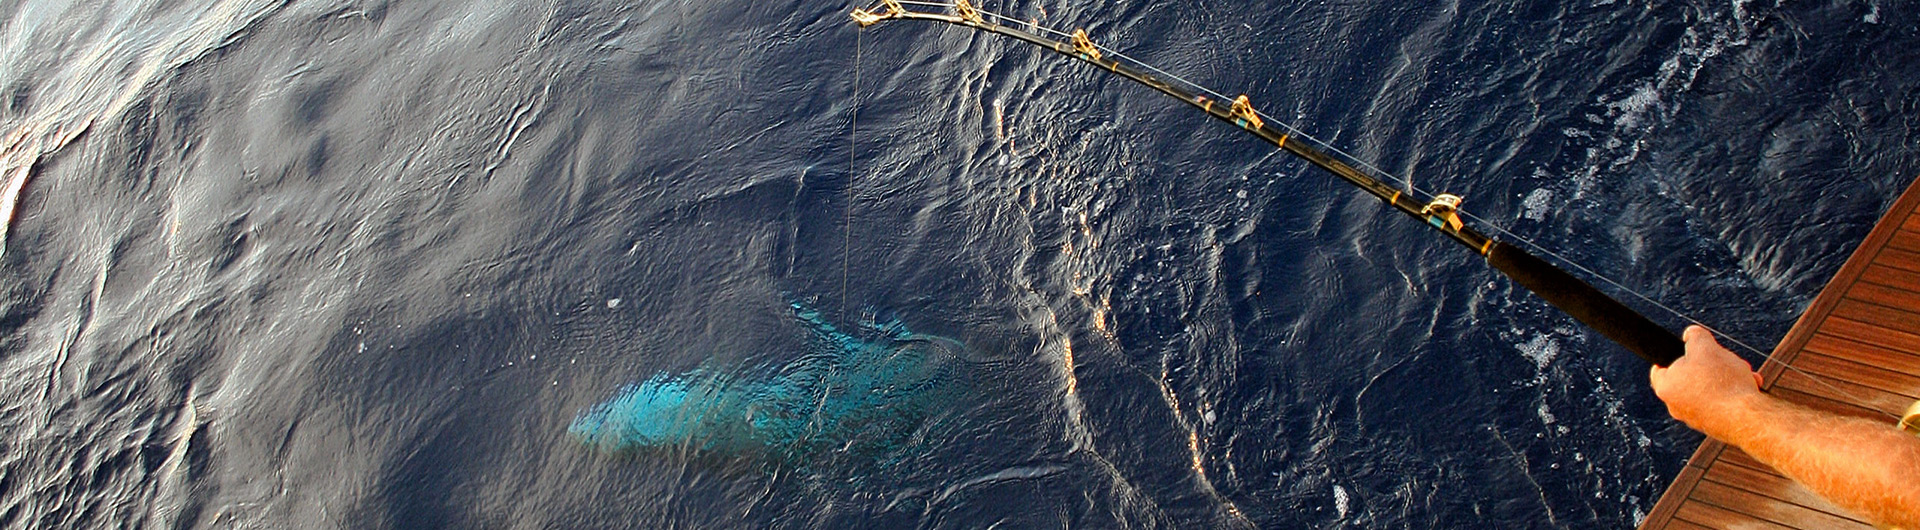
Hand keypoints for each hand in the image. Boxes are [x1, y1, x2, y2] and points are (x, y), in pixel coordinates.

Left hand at [1649, 325, 1764, 433]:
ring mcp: (1696, 418)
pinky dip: (1735, 394)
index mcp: (1666, 387)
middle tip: (1725, 360)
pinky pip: (1723, 403)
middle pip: (1691, 377)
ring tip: (1743, 374)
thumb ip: (1695, 337)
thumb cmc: (1723, 384)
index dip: (1672, 356)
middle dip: (1711, 365)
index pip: (1660, 369)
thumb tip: (1691, 334)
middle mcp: (1677, 406)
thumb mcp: (1706, 347)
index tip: (1684, 352)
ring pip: (1710, 389)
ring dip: (1727, 378)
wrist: (1747, 418)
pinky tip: (1750, 387)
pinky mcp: (1716, 425)